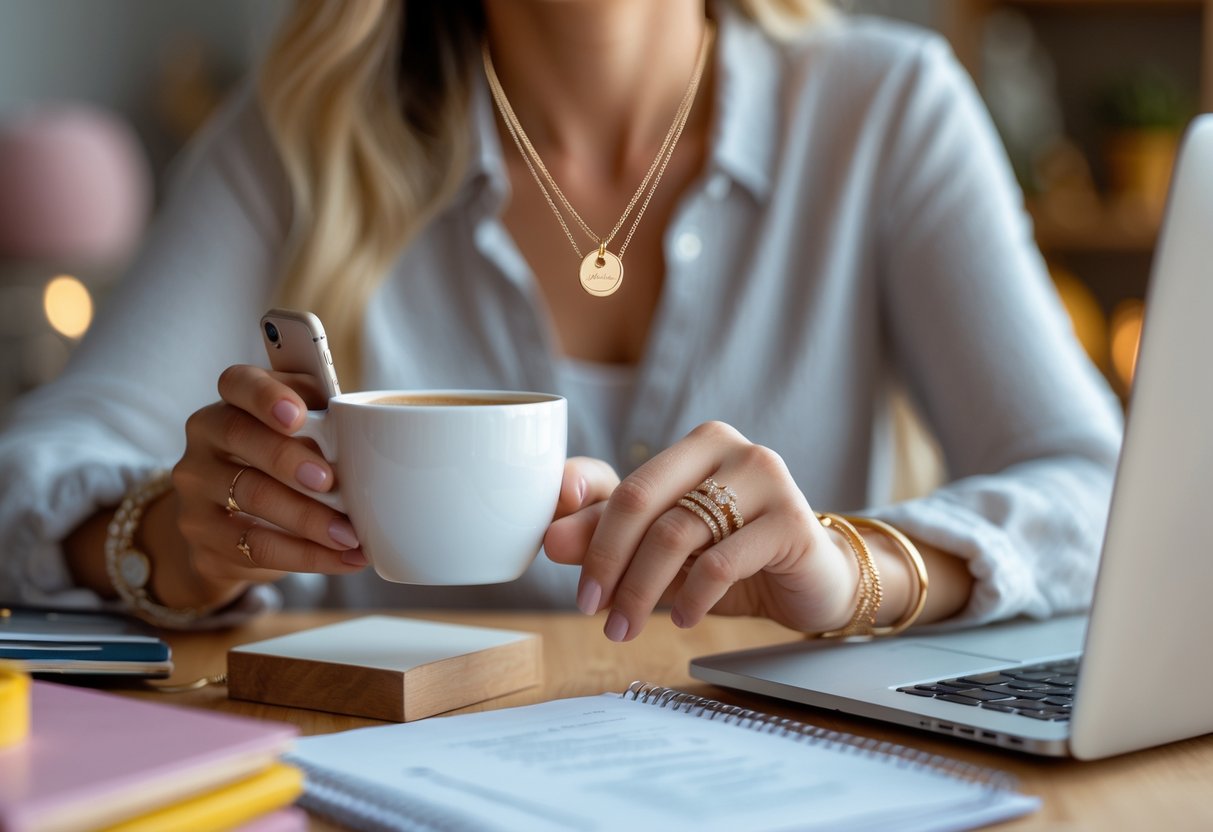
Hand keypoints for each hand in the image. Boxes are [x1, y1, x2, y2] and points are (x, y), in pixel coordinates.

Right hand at [166, 364, 366, 607]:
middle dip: (289, 460)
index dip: (266, 396)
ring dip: (308, 518)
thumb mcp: (301, 434)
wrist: (230, 524)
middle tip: (330, 481)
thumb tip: (368, 437)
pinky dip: (307, 555)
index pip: (238, 383)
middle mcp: (205, 439)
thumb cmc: (281, 463)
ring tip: (350, 534)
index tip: (298, 415)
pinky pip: (256, 547)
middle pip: (241, 437)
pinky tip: (342, 558)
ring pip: (249, 496)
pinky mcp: (203, 537)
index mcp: (232, 402)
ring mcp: (196, 490)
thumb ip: (325, 421)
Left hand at [544, 422, 858, 640]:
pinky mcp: (792, 522)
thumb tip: (549, 536)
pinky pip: (721, 562)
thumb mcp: (665, 545)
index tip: (564, 575)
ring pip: (677, 534)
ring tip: (626, 626)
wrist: (814, 580)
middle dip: (607, 562)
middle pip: (642, 501)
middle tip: (592, 611)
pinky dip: (691, 597)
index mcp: (698, 444)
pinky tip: (683, 618)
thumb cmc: (733, 555)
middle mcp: (733, 449)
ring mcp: (767, 479)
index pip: (622, 483)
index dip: (583, 528)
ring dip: (641, 590)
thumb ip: (609, 532)